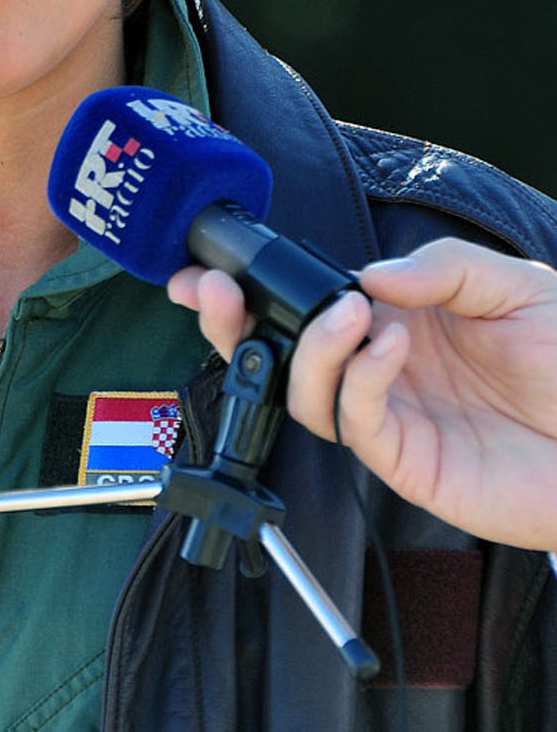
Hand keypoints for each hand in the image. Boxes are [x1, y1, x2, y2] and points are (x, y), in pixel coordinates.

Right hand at [167, 238, 556, 548]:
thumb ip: (443, 269)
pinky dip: (360, 380)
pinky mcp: (408, 463)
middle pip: (282, 358)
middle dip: (235, 327)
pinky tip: (389, 346)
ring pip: (307, 395)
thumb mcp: (515, 286)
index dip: (258, 291)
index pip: (311, 306)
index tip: (215, 267)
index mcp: (398, 322)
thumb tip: (368, 274)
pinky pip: (358, 424)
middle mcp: (382, 372)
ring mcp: (392, 419)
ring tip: (347, 313)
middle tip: (216, 293)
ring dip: (310, 349)